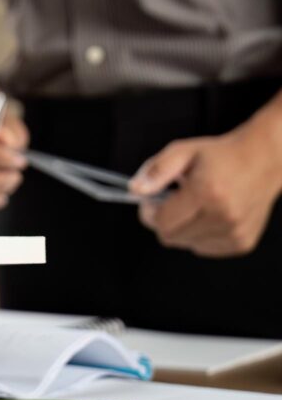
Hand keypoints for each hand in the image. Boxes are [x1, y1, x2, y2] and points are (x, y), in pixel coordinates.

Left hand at [130, 124, 281, 256]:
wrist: (263, 160)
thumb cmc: (220, 156)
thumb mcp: (182, 152)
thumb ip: (155, 170)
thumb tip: (135, 190)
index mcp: (206, 193)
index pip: (161, 223)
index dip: (150, 212)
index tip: (153, 200)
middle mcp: (223, 216)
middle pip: (171, 237)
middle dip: (165, 220)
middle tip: (175, 201)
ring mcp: (235, 232)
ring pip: (186, 244)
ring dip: (184, 228)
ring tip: (196, 205)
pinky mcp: (242, 243)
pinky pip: (204, 248)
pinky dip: (200, 235)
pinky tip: (210, 215)